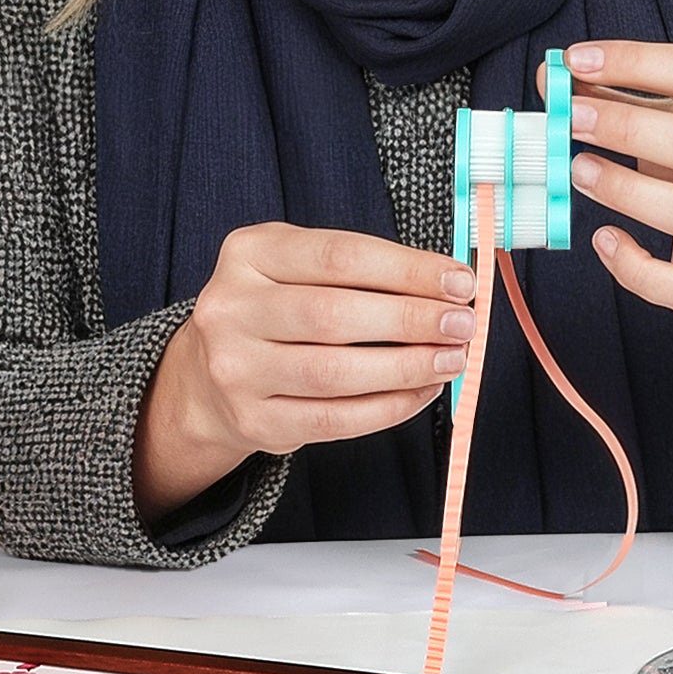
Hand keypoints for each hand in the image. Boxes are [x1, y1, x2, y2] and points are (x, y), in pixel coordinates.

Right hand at [133, 225, 478, 523]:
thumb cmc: (277, 309)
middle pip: (334, 315)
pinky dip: (388, 408)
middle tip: (461, 324)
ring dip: (406, 367)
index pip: (340, 257)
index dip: (407, 271)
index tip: (458, 281)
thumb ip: (363, 269)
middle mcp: (231, 308)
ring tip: (451, 359)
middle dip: (412, 320)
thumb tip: (447, 286)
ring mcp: (236, 369)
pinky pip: (334, 420)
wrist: (211, 373)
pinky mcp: (254, 420)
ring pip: (335, 373)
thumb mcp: (299, 265)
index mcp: (249, 253)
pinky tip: (420, 391)